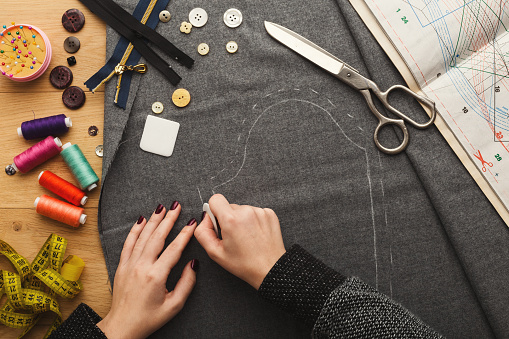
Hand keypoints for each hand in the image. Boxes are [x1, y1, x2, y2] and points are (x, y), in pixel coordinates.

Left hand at [97, 203, 197, 338]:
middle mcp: (141, 266)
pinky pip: (128, 243)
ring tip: (162, 208)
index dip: (185, 234)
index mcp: (156, 275)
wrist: (122, 326)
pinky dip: (135, 230)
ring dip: (153, 220)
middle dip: (168, 219)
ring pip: (143, 236)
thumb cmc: (149, 318)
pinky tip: (141, 220)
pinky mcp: (121, 266)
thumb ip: (187, 283)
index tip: (192, 222)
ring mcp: (129, 264)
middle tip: (177, 206)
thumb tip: (193, 264)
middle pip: (157, 237)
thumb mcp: (174, 305)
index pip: (174, 248)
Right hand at [194, 194, 285, 288]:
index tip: (219, 223)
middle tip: (234, 237)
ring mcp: (260, 211)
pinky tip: (255, 235)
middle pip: (229, 206)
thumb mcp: (215, 253)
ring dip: (242, 220)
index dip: (214, 211)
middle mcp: (246, 212)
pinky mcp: (270, 213)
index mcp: (231, 219)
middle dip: (228, 218)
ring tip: (246, 237)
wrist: (270, 269)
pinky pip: (255, 212)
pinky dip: (253, 221)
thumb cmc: (244, 264)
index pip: (215, 199)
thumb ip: (202, 232)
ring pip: (243, 210)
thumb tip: (205, 218)